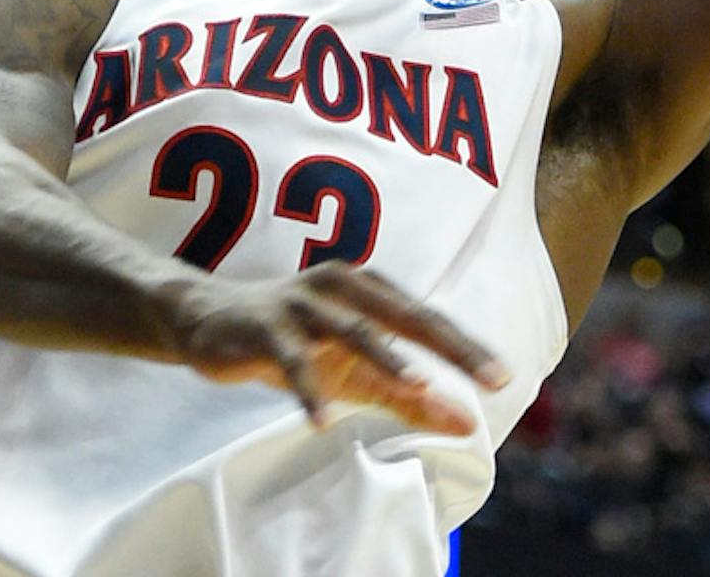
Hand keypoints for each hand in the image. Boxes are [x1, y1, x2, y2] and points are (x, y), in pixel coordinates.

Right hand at [159, 262, 508, 433]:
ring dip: (383, 356)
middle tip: (490, 379)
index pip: (426, 319)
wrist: (206, 320)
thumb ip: (409, 395)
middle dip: (450, 347)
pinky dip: (306, 387)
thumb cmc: (293, 341)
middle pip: (403, 316)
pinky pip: (288, 357)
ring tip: (416, 384)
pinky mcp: (261, 327)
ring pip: (350, 328)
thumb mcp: (354, 371)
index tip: (504, 378)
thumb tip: (469, 423)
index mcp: (367, 288)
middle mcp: (339, 286)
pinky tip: (320, 420)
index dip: (466, 347)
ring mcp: (298, 304)